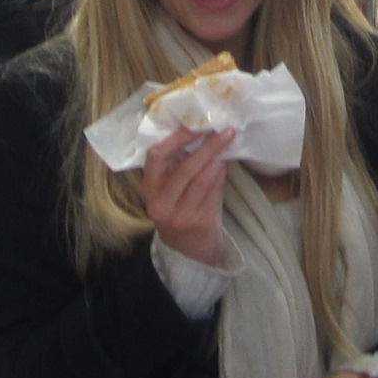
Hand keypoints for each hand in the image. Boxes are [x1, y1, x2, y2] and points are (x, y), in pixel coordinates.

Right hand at [141, 126, 230, 265]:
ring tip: (228, 141)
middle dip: (206, 146)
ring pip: (202, 178)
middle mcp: (161, 204)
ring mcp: (180, 216)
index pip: (155, 158)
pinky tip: (228, 161)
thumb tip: (203, 131)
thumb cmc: (181, 212)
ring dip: (218, 156)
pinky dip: (222, 173)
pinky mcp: (200, 223)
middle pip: (184, 168)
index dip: (175, 139)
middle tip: (223, 130)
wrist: (191, 252)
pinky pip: (214, 191)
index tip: (195, 125)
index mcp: (149, 190)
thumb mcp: (171, 191)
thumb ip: (180, 165)